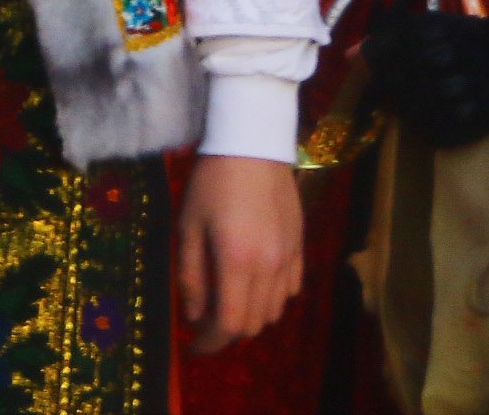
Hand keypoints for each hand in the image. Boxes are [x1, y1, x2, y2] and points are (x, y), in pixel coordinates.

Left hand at [177, 154, 302, 352]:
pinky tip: (255, 282)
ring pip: (274, 311)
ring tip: (230, 300)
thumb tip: (193, 316)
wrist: (252, 142)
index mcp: (236, 263)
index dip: (209, 343)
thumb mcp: (188, 227)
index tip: (193, 346)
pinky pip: (291, 288)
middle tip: (205, 320)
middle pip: (253, 324)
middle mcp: (268, 267)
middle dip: (226, 331)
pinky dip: (273, 297)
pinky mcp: (300, 245)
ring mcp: (289, 257)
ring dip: (251, 316)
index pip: (228, 325)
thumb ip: (191, 276)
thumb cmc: (212, 183)